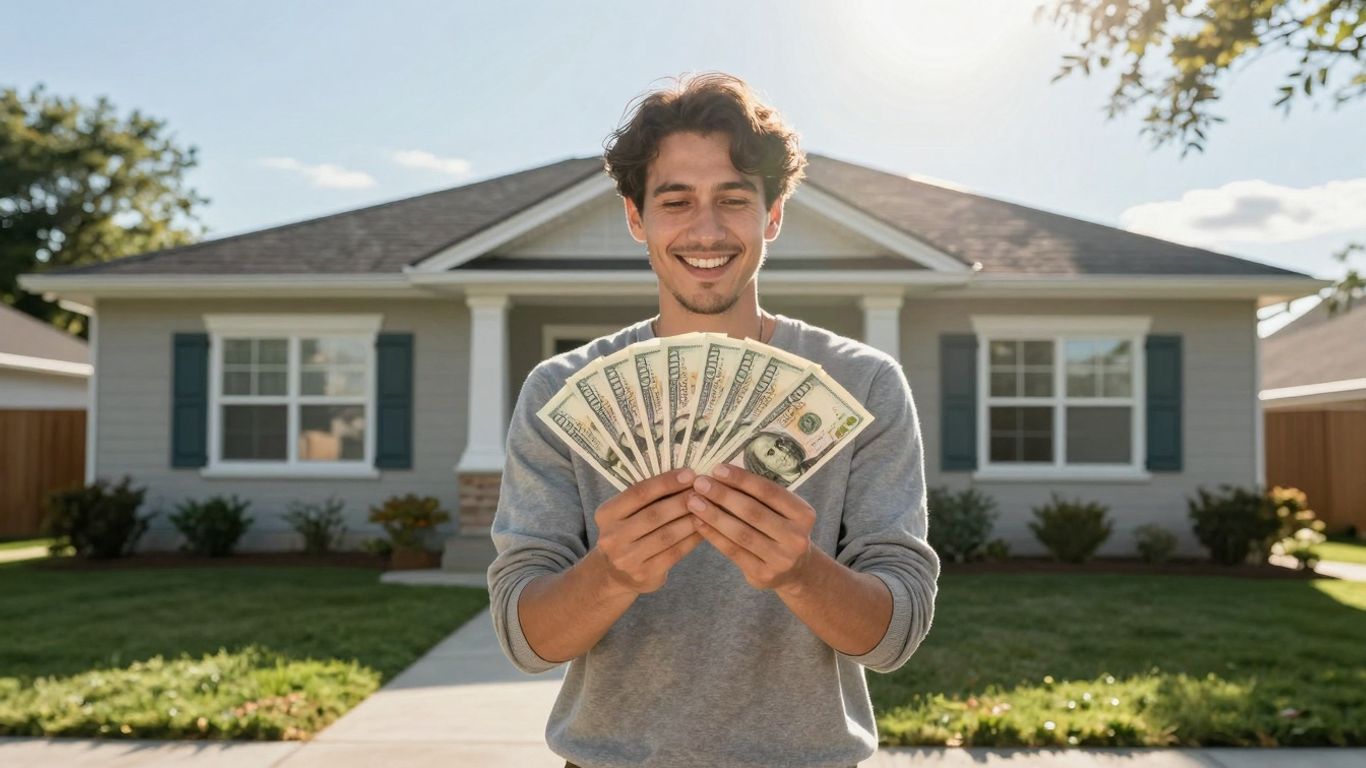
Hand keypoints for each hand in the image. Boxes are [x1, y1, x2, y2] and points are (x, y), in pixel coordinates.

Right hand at [592, 469, 704, 595]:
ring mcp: (627, 558)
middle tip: (704, 490)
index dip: (665, 482)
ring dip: (691, 519)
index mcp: (606, 514)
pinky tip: (704, 528)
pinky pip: (675, 553)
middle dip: (682, 500)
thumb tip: (685, 476)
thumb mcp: (625, 513)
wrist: (615, 573)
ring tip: (709, 508)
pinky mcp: (645, 574)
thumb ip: (647, 497)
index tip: (689, 474)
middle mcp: (612, 537)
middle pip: (654, 514)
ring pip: (667, 535)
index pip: (638, 493)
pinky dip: (692, 539)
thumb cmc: (627, 532)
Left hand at [686, 464, 816, 590]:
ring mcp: (781, 559)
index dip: (742, 479)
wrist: (795, 570)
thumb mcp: (783, 511)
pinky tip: (698, 523)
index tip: (717, 469)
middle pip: (753, 512)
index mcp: (804, 514)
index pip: (769, 492)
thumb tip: (721, 474)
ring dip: (713, 515)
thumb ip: (760, 496)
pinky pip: (733, 551)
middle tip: (699, 484)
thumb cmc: (782, 530)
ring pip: (740, 533)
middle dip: (723, 495)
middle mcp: (796, 537)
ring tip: (693, 502)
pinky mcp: (763, 574)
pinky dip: (713, 535)